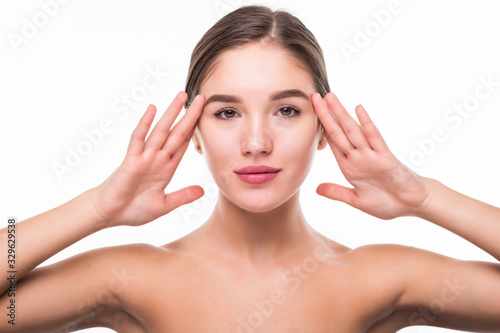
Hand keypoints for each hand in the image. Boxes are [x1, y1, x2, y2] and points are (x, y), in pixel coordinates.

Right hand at [91, 92, 204, 226]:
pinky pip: (138, 139)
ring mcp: (144, 157)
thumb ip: (183, 197)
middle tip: (201, 98)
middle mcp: (157, 158)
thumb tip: (203, 191)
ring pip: (161, 130)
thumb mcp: (164, 205)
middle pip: (177, 132)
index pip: (183, 144)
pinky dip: (145, 124)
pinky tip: (152, 109)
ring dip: (171, 113)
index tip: (205, 115)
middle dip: (189, 115)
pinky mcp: (131, 160)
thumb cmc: (133, 210)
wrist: (110, 215)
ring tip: (182, 96)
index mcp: (167, 168)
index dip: (194, 129)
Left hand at [312, 92, 430, 219]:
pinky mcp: (385, 157)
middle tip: (315, 96)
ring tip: (330, 97)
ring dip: (341, 114)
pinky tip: (359, 110)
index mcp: (349, 166)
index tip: (311, 112)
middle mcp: (358, 157)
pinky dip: (366, 124)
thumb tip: (316, 189)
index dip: (321, 127)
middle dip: (326, 115)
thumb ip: (337, 193)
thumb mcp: (356, 200)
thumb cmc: (387, 202)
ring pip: (353, 130)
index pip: (332, 142)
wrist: (412, 205)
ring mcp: (371, 155)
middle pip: (339, 132)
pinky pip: (374, 138)